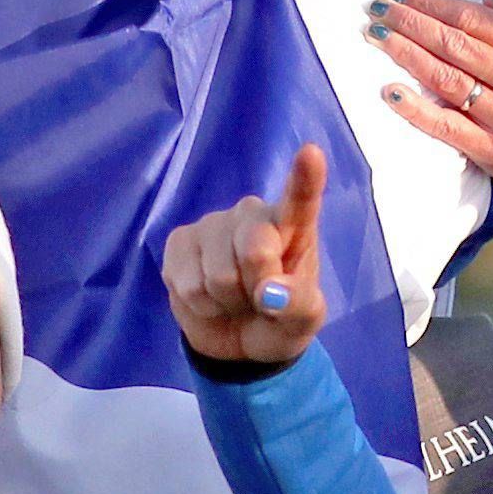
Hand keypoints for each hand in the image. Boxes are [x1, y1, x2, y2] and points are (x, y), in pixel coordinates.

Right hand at [164, 141, 335, 370]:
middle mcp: (252, 214)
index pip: (300, 199)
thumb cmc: (279, 319)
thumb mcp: (303, 321)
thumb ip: (299, 306)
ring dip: (227, 301)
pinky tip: (208, 297)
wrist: (237, 340)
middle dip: (257, 288)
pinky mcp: (180, 241)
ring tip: (234, 298)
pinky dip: (201, 304)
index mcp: (293, 225)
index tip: (311, 153)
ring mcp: (213, 223)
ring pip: (218, 275)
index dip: (305, 177)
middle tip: (260, 300)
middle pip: (255, 250)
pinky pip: (188, 284)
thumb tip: (271, 294)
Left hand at [377, 0, 492, 192]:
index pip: (473, 18)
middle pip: (455, 46)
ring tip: (376, 37)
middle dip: (410, 24)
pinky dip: (416, 109)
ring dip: (406, 55)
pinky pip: (447, 126)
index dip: (431, 5)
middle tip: (378, 11)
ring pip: (447, 80)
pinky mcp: (491, 148)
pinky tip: (390, 92)